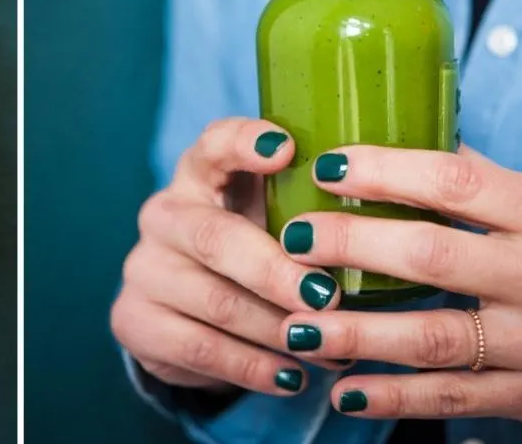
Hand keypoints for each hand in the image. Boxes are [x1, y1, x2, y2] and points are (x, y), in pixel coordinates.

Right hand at [110, 119, 347, 397]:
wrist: (187, 316)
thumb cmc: (251, 252)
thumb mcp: (271, 221)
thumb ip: (307, 211)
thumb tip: (386, 221)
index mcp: (198, 176)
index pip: (213, 145)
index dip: (245, 143)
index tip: (287, 148)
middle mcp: (163, 215)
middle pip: (215, 237)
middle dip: (275, 270)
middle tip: (326, 296)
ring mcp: (144, 269)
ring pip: (214, 301)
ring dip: (277, 329)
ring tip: (329, 349)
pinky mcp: (136, 321)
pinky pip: (201, 348)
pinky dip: (254, 367)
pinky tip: (293, 377)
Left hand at [276, 145, 521, 426]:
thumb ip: (477, 179)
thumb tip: (397, 131)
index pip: (454, 183)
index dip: (384, 172)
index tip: (326, 167)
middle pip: (431, 257)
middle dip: (352, 246)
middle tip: (291, 240)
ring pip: (433, 338)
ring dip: (357, 333)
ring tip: (297, 325)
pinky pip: (450, 399)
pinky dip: (393, 399)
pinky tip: (344, 392)